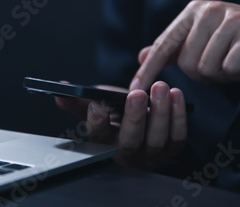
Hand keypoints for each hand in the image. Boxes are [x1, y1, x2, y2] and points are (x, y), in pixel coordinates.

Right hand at [56, 82, 186, 165]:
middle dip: (134, 117)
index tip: (96, 105)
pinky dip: (178, 115)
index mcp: (104, 143)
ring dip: (159, 113)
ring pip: (156, 139)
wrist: (139, 116)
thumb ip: (78, 99)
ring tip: (160, 87)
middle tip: (136, 94)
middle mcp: (127, 153)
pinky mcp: (172, 147)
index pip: (98, 137)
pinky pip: (177, 136)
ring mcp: (151, 154)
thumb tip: (61, 90)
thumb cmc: (115, 112)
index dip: (96, 123)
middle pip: (129, 141)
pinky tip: (176, 94)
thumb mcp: (95, 104)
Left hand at [130, 0, 239, 90]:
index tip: (135, 89)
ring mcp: (232, 18)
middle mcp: (208, 10)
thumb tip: (142, 56)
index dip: (148, 70)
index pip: (163, 45)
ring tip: (235, 62)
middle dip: (204, 75)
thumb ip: (174, 48)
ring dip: (222, 76)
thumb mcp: (204, 40)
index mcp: (192, 12)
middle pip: (186, 64)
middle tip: (221, 66)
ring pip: (207, 68)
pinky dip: (239, 74)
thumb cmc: (238, 40)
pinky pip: (230, 68)